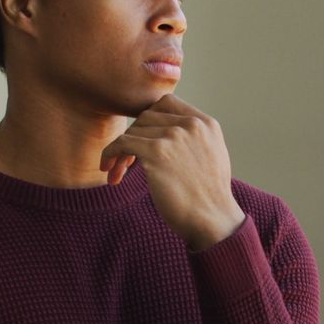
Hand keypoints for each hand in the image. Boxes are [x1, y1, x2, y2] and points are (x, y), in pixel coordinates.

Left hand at [100, 94, 245, 250]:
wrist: (214, 220)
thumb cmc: (209, 197)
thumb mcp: (212, 156)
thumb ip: (194, 138)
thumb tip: (168, 130)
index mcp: (206, 123)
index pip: (167, 103)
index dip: (149, 120)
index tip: (142, 140)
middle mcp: (191, 124)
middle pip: (146, 116)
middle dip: (134, 136)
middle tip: (128, 160)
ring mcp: (174, 136)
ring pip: (133, 130)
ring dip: (121, 150)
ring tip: (119, 171)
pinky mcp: (157, 152)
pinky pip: (122, 143)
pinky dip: (110, 154)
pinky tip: (109, 170)